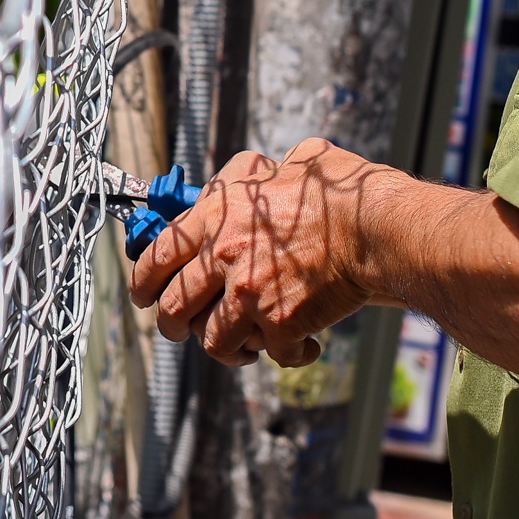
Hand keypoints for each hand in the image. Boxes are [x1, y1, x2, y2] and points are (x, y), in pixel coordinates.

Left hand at [127, 138, 398, 367]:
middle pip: (175, 308)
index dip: (144, 280)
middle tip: (185, 330)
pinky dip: (286, 354)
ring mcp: (249, 294)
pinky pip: (270, 354)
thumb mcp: (290, 163)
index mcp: (217, 217)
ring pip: (215, 340)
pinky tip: (302, 346)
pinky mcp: (279, 324)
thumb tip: (249, 173)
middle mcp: (223, 257)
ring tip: (246, 347)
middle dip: (175, 326)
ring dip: (229, 347)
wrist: (374, 230)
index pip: (158, 255)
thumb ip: (258, 174)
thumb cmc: (339, 194)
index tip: (143, 295)